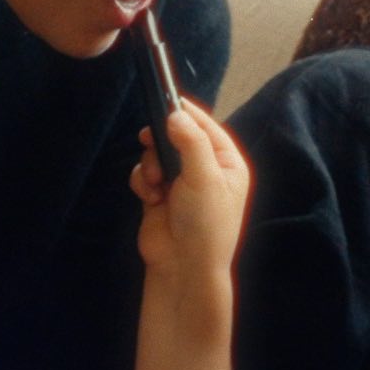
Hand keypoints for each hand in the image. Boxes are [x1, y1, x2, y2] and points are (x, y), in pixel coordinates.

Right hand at [130, 102, 251, 281]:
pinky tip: (150, 198)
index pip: (205, 125)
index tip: (163, 101)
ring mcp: (181, 183)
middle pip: (177, 135)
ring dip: (150, 164)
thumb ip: (191, 141)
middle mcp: (205, 170)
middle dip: (161, 141)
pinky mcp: (159, 195)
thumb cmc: (205, 226)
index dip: (184, 112)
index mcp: (227, 162)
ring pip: (156, 153)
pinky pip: (144, 173)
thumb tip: (175, 113)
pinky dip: (142, 182)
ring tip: (156, 184)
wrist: (184, 269)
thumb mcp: (204, 177)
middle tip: (149, 139)